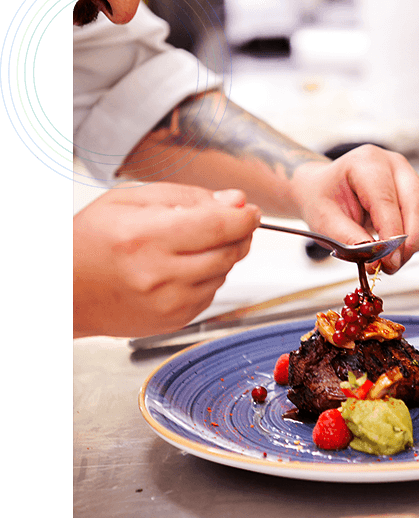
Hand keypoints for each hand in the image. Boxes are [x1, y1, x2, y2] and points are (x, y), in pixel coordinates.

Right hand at [73, 183, 260, 336]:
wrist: (69, 292)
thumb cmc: (92, 241)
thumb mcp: (130, 200)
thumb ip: (187, 197)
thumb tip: (234, 201)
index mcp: (146, 237)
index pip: (219, 226)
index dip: (244, 216)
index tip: (250, 210)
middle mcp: (159, 274)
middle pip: (228, 252)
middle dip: (239, 234)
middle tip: (231, 223)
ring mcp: (169, 302)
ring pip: (224, 273)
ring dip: (221, 255)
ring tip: (191, 245)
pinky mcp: (175, 320)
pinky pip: (211, 293)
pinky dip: (207, 277)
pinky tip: (182, 268)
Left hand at [290, 144, 418, 272]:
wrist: (325, 189)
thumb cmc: (323, 199)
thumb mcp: (324, 220)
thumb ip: (350, 239)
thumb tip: (376, 260)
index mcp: (367, 162)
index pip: (387, 201)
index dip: (391, 235)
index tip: (388, 262)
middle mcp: (394, 164)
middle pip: (417, 204)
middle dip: (409, 242)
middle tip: (392, 266)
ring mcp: (409, 176)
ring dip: (416, 243)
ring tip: (392, 261)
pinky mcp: (418, 192)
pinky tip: (399, 250)